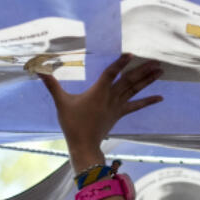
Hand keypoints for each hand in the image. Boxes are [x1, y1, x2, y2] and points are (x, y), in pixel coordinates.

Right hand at [40, 54, 161, 167]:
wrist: (84, 146)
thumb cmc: (72, 124)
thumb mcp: (61, 102)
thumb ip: (51, 84)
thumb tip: (38, 69)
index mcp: (98, 92)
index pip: (111, 73)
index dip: (120, 63)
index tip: (131, 54)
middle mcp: (110, 97)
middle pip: (129, 80)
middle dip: (143, 69)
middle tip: (157, 60)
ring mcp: (117, 106)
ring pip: (135, 90)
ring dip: (148, 80)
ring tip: (160, 70)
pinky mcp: (119, 113)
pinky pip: (136, 106)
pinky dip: (148, 101)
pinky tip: (160, 97)